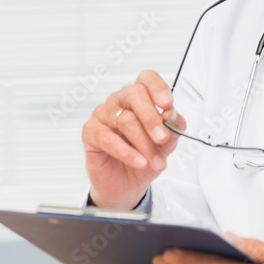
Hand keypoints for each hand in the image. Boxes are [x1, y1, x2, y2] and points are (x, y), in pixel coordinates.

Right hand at [82, 70, 186, 210]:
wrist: (127, 184)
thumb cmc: (145, 157)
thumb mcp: (166, 144)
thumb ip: (172, 127)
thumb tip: (171, 114)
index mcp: (139, 98)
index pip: (146, 79)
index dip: (158, 88)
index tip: (168, 105)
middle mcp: (119, 102)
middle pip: (134, 94)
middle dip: (152, 118)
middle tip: (162, 138)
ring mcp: (103, 115)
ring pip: (125, 120)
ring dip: (144, 143)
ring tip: (155, 161)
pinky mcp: (91, 133)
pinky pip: (109, 139)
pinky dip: (128, 152)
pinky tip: (139, 162)